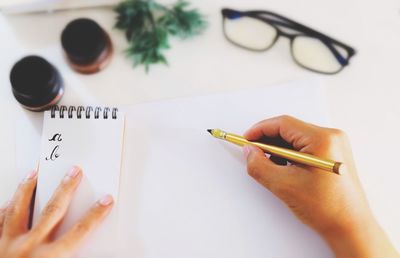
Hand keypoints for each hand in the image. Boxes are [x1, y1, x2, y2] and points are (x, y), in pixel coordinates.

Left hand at [0, 167, 112, 257]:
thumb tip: (90, 257)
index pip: (80, 231)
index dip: (95, 215)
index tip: (105, 201)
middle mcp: (28, 247)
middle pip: (53, 210)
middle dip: (66, 188)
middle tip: (73, 172)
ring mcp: (6, 243)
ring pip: (18, 208)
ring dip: (28, 188)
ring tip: (34, 173)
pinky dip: (3, 207)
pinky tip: (8, 199)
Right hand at [243, 115, 398, 257]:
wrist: (349, 227)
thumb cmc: (327, 208)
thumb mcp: (284, 185)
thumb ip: (259, 165)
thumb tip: (250, 152)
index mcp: (322, 139)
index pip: (283, 124)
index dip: (260, 130)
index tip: (247, 139)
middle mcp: (331, 137)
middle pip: (290, 129)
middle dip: (268, 141)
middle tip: (253, 153)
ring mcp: (334, 145)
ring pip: (296, 139)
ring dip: (279, 149)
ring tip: (270, 166)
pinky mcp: (332, 155)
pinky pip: (305, 147)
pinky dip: (290, 155)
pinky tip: (284, 169)